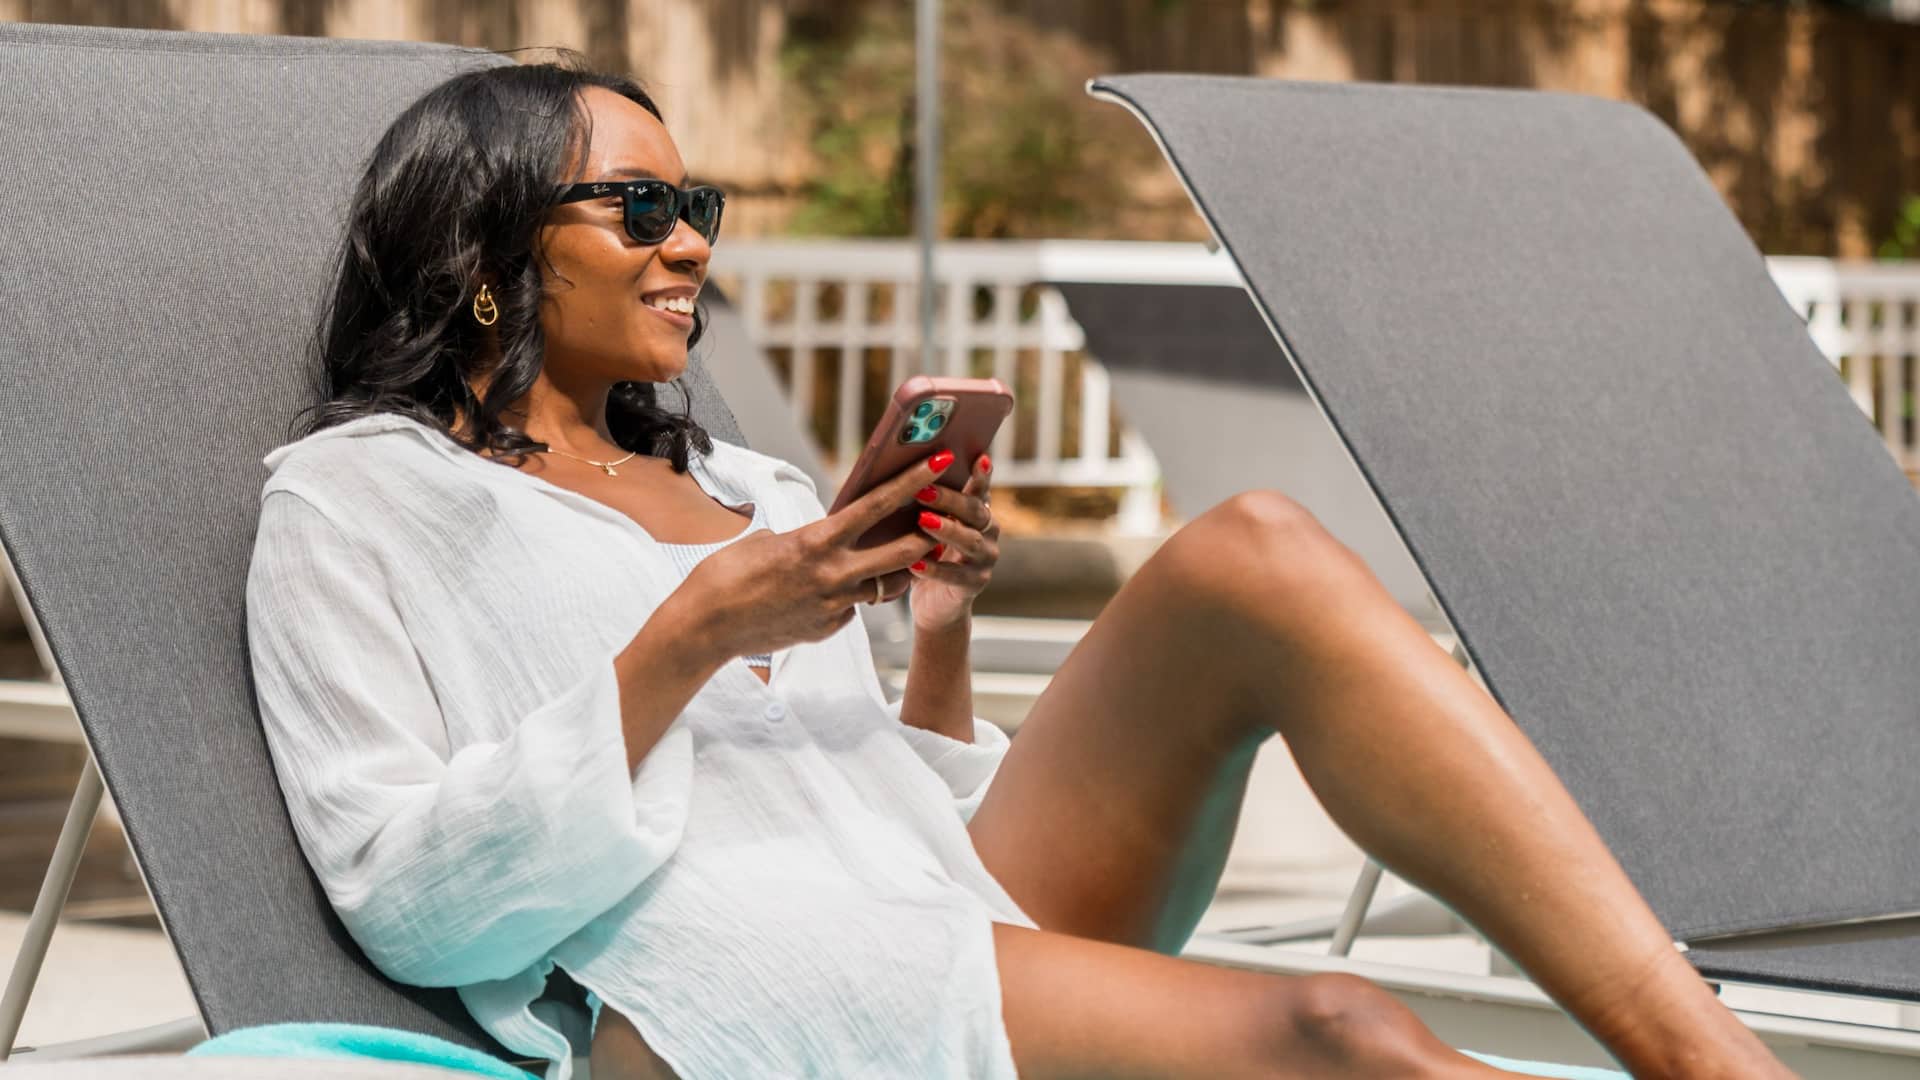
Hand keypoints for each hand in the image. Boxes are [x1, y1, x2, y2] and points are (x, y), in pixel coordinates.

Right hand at [665, 451, 948, 665]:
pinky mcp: (827, 630)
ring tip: (899, 558)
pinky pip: (852, 610)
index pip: (878, 505)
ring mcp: (834, 607)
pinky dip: (849, 599)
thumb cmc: (727, 574)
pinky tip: (827, 595)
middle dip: (929, 535)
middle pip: (904, 553)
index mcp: (817, 541)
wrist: (705, 626)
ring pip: (885, 586)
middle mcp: (833, 574)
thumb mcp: (768, 542)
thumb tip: (826, 543)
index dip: (913, 482)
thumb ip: (807, 540)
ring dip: (895, 571)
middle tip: (944, 520)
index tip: (940, 464)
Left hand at [906, 453, 997, 630]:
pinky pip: (956, 576)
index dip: (982, 475)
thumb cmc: (925, 554)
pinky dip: (935, 569)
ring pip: (970, 541)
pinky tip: (915, 564)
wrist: (934, 604)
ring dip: (947, 530)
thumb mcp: (926, 525)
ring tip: (923, 521)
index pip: (981, 489)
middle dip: (950, 499)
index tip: (979, 457)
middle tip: (924, 490)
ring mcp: (984, 560)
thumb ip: (925, 502)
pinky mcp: (974, 585)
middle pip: (975, 512)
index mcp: (977, 513)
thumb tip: (899, 471)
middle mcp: (988, 533)